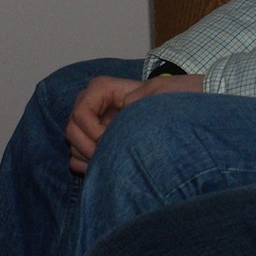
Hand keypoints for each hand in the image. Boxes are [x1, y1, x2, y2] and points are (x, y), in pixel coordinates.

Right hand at [64, 72, 203, 172]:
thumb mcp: (156, 94)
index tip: (111, 141)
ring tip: (112, 162)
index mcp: (100, 88)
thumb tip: (112, 127)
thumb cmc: (171, 95)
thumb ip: (133, 105)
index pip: (80, 114)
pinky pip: (77, 156)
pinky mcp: (94, 139)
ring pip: (73, 145)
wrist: (183, 104)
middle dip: (89, 148)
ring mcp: (90, 122)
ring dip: (88, 158)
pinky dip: (87, 165)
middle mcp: (90, 103)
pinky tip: (105, 166)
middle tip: (111, 157)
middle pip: (71, 131)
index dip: (93, 132)